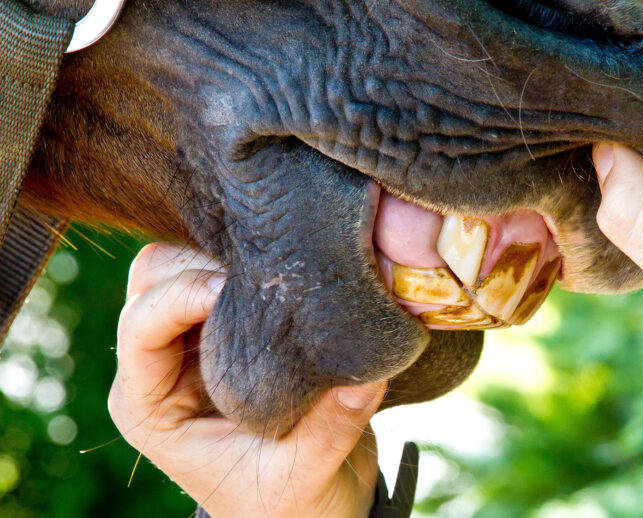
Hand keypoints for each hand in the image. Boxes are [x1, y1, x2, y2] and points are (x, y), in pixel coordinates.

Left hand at [108, 243, 386, 517]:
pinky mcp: (231, 329)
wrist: (309, 513)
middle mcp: (162, 366)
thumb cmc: (290, 507)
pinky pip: (231, 273)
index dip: (182, 296)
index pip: (140, 326)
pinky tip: (299, 272)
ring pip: (189, 262)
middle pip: (155, 278)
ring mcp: (195, 343)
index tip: (235, 291)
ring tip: (286, 270)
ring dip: (231, 258)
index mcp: (151, 406)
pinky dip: (258, 265)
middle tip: (269, 273)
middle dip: (205, 265)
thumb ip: (331, 426)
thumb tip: (366, 373)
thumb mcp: (304, 475)